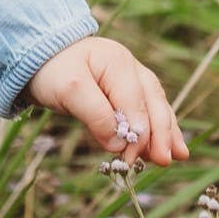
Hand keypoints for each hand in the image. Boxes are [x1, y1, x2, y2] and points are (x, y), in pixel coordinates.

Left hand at [24, 36, 188, 164]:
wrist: (40, 56)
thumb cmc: (53, 70)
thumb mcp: (69, 90)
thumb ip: (95, 114)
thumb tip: (121, 145)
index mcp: (118, 63)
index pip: (134, 103)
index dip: (136, 133)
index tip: (130, 159)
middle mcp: (132, 68)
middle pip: (153, 103)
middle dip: (160, 134)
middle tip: (164, 161)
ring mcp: (133, 78)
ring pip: (156, 107)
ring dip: (166, 132)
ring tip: (178, 156)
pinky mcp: (128, 90)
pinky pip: (148, 109)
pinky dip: (157, 128)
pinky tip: (168, 145)